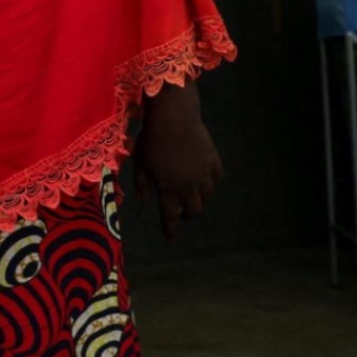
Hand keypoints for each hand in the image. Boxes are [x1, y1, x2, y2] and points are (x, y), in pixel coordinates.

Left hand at [133, 83, 222, 241]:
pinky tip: (204, 176)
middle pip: (193, 211)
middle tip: (181, 211)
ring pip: (207, 196)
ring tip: (191, 193)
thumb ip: (142, 182)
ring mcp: (203, 174)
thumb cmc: (151, 139)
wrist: (174, 118)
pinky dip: (210, 180)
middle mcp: (188, 186)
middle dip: (187, 214)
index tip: (170, 239)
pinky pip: (216, 178)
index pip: (169, 216)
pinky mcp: (213, 161)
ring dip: (199, 198)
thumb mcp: (140, 161)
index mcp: (167, 188)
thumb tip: (143, 198)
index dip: (170, 229)